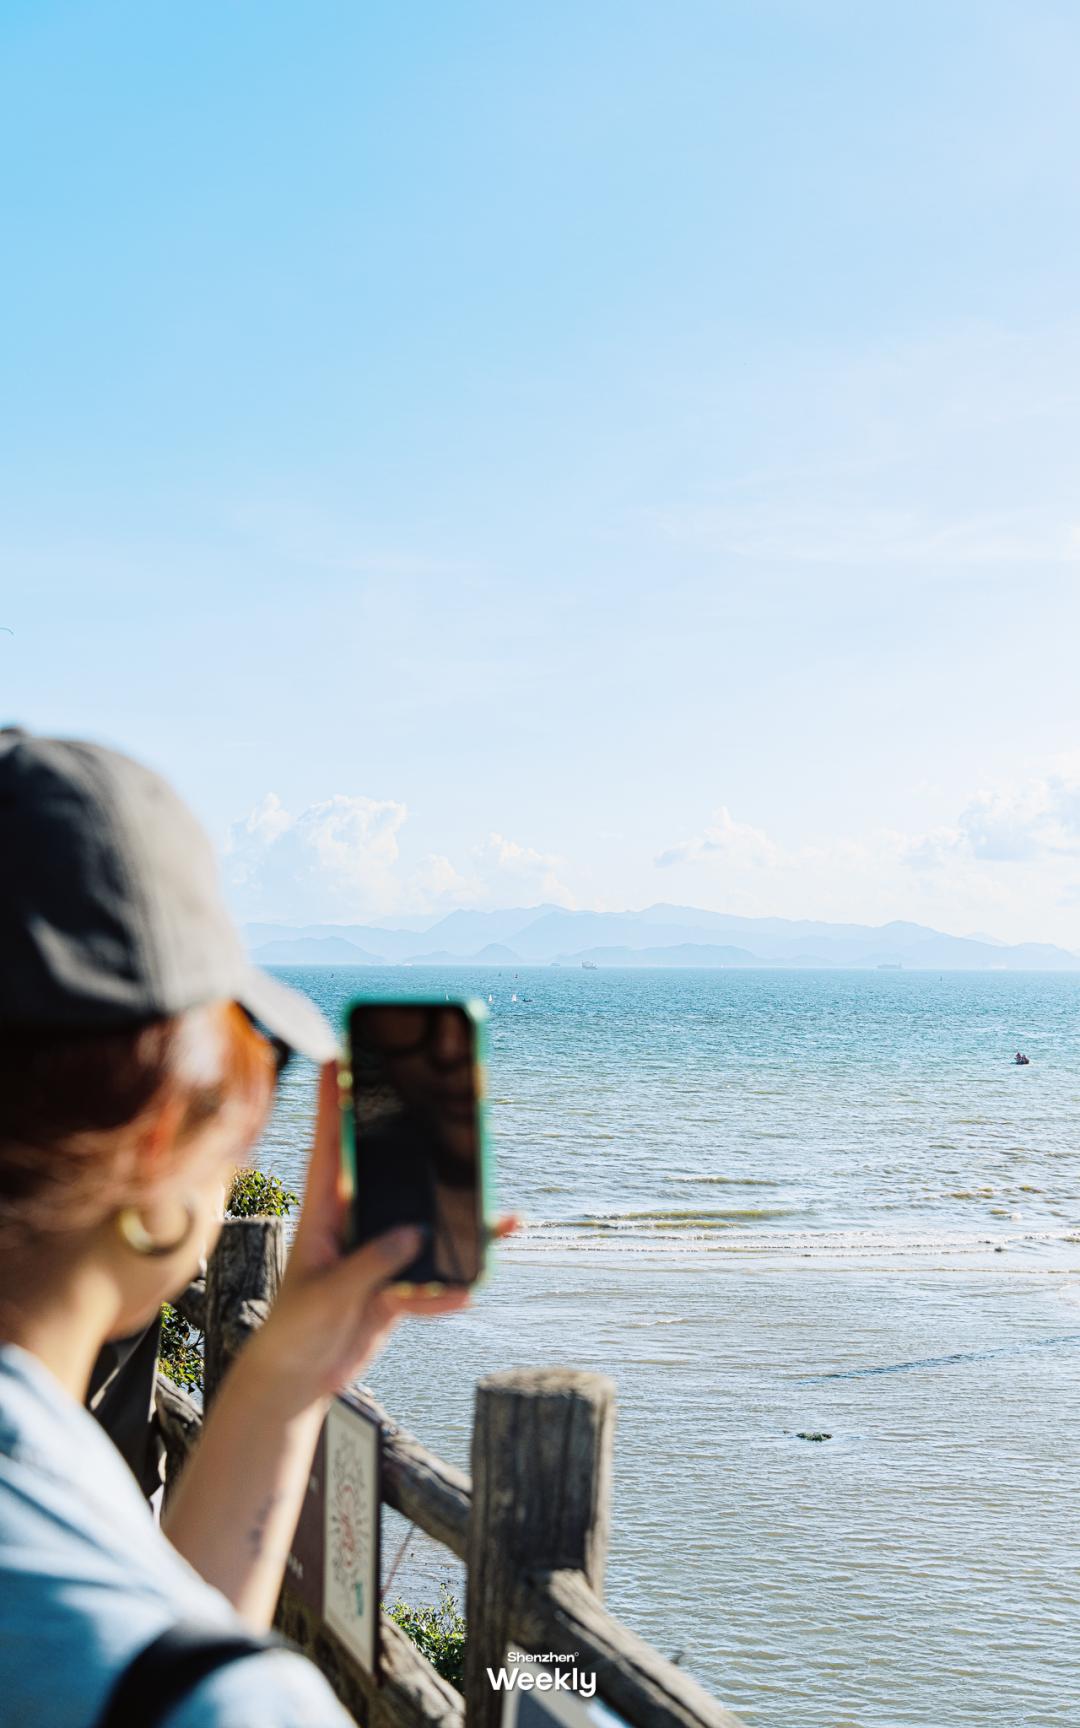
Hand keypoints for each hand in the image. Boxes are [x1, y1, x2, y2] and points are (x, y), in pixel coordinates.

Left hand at [247, 1063, 511, 1412]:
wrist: (299, 1377)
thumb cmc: (295, 1328)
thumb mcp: (328, 1294)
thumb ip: (369, 1264)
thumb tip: (414, 1234)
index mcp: (325, 1210)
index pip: (331, 1144)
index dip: (335, 1100)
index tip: (338, 1055)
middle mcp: (355, 1221)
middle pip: (394, 1172)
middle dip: (425, 1149)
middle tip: (458, 1117)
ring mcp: (379, 1250)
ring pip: (427, 1224)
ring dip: (462, 1225)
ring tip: (501, 1219)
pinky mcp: (395, 1284)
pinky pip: (433, 1278)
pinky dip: (450, 1288)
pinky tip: (467, 1291)